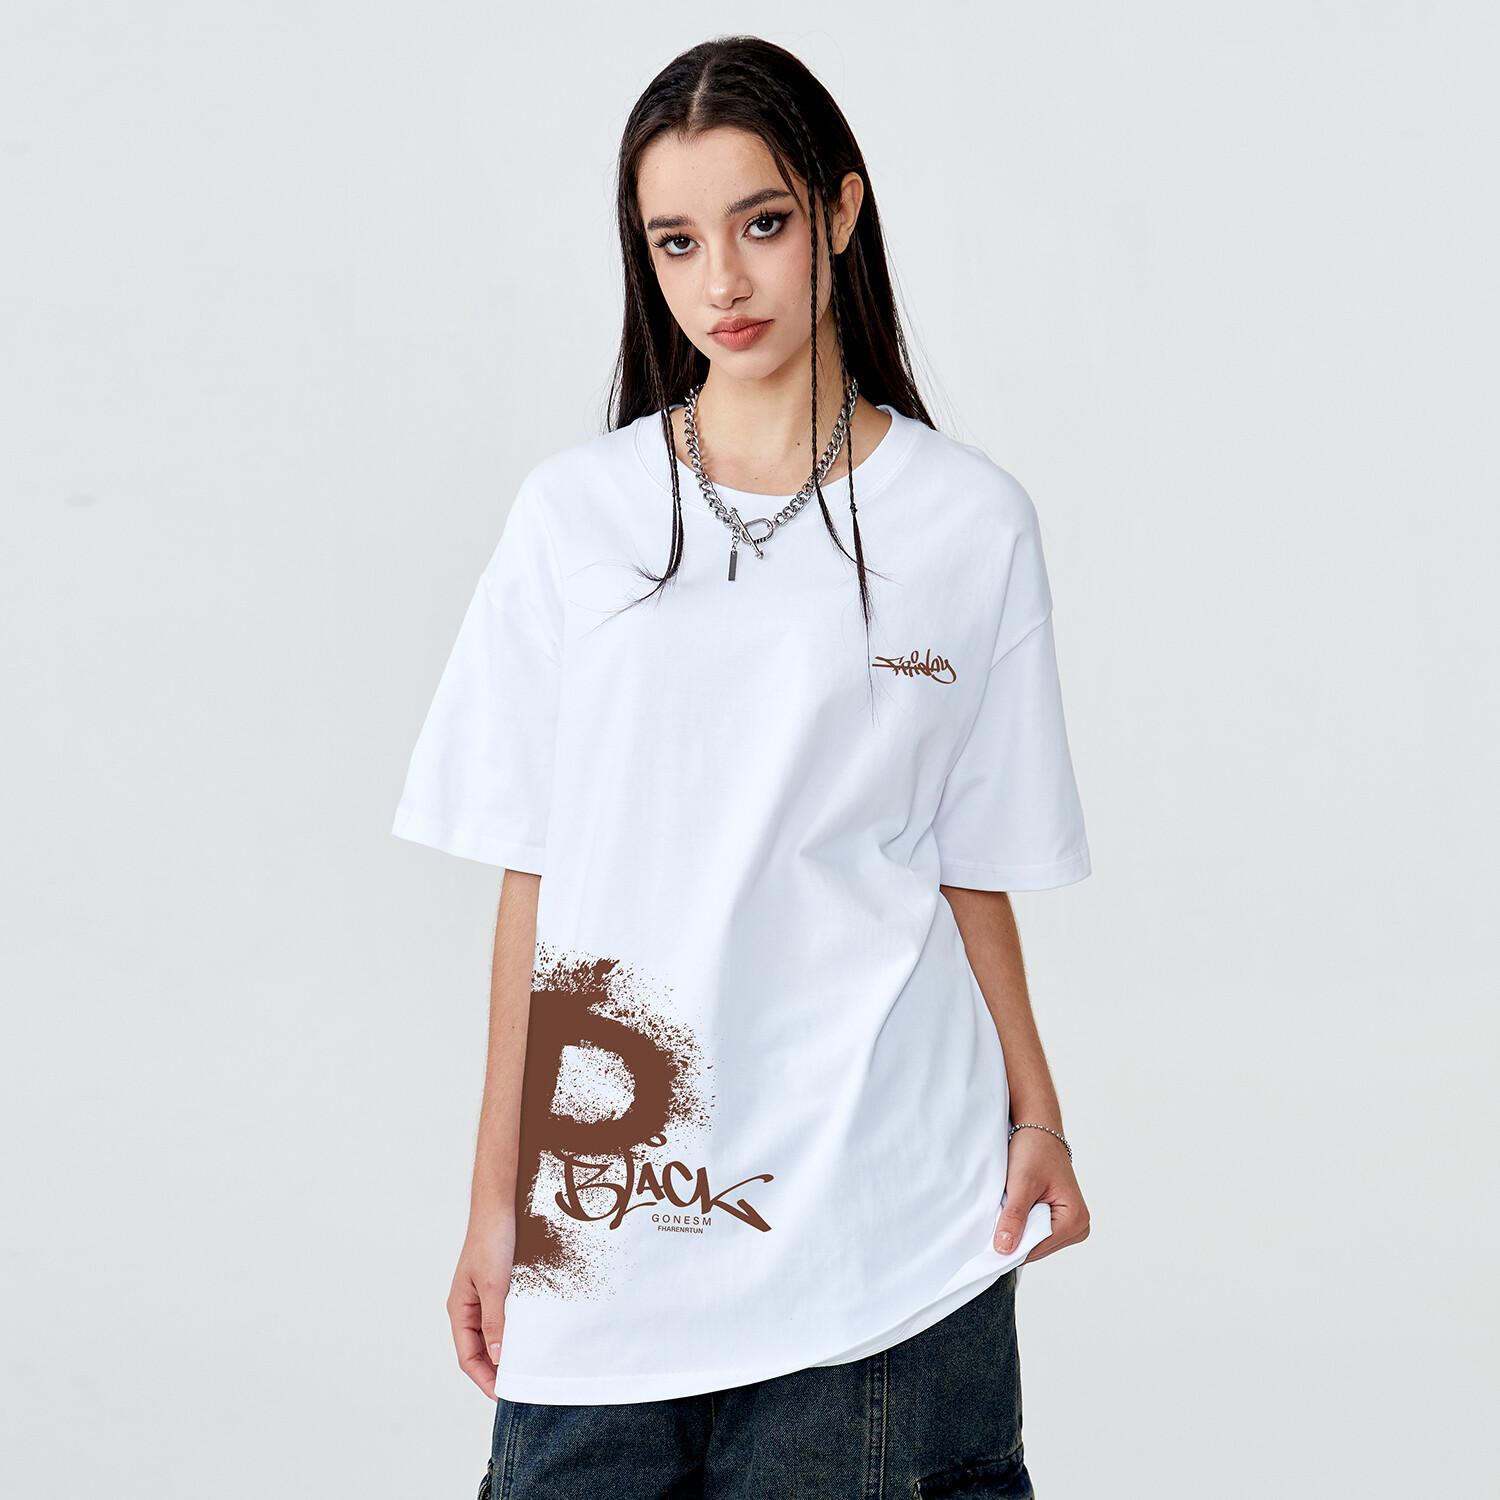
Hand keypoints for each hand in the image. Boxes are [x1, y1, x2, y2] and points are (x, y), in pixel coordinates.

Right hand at [448, 1211, 515, 1398]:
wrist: (503, 1205)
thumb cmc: (492, 1239)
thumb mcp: (493, 1283)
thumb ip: (494, 1321)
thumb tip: (498, 1358)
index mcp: (460, 1310)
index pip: (468, 1357)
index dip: (484, 1379)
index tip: (504, 1395)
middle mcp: (471, 1308)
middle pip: (480, 1351)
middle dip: (497, 1371)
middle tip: (521, 1387)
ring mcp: (486, 1298)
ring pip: (495, 1336)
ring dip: (508, 1353)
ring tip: (528, 1369)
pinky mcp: (502, 1288)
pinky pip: (507, 1319)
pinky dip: (517, 1332)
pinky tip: (532, 1338)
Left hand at [992, 1126, 1089, 1263]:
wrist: (1037, 1130)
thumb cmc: (1034, 1150)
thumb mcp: (1021, 1183)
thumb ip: (1014, 1217)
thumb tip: (1004, 1249)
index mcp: (1076, 1220)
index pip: (1037, 1249)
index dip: (1012, 1245)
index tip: (990, 1240)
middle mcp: (1078, 1226)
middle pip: (1036, 1248)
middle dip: (1015, 1235)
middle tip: (1000, 1213)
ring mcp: (1069, 1225)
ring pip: (1034, 1242)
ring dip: (1017, 1228)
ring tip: (1010, 1205)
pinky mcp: (1058, 1220)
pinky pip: (1034, 1232)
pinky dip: (1020, 1223)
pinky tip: (1015, 1207)